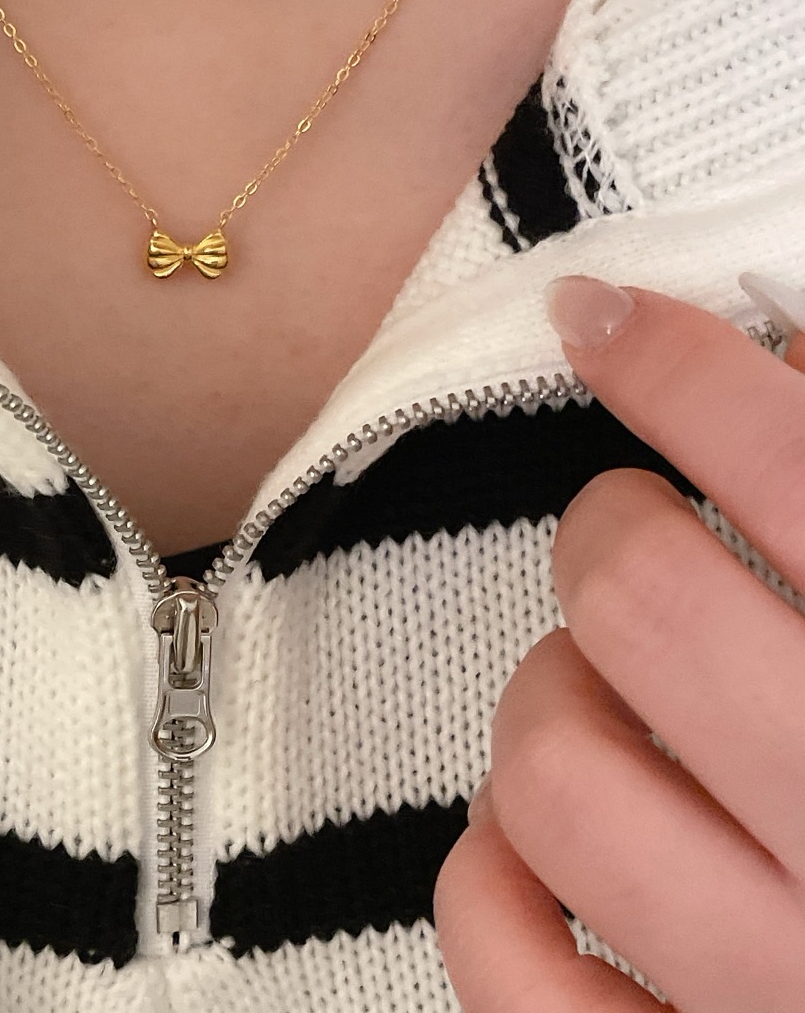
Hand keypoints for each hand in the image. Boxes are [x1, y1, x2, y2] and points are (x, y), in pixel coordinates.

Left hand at [433, 275, 804, 1010]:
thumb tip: (779, 368)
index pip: (789, 461)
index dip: (676, 361)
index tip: (603, 320)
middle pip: (638, 602)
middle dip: (609, 532)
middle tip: (635, 536)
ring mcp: (778, 988)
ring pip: (551, 771)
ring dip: (552, 700)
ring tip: (610, 697)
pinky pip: (508, 962)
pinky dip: (492, 879)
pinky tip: (542, 844)